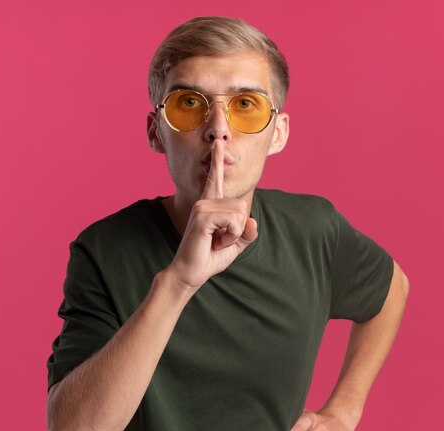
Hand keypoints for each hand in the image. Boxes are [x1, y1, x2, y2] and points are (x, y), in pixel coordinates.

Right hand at [167, 140, 257, 288]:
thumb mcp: (235, 244)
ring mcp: (202, 207)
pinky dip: (231, 235)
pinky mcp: (202, 216)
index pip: (216, 179)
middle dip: (238, 228)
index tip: (217, 144)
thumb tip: (252, 221)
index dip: (217, 161)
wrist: (191, 273)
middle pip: (241, 205)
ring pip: (239, 213)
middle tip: (220, 240)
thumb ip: (247, 232)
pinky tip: (216, 242)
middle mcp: (205, 201)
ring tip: (217, 241)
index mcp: (210, 205)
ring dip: (234, 233)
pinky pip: (233, 220)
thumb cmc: (210, 257)